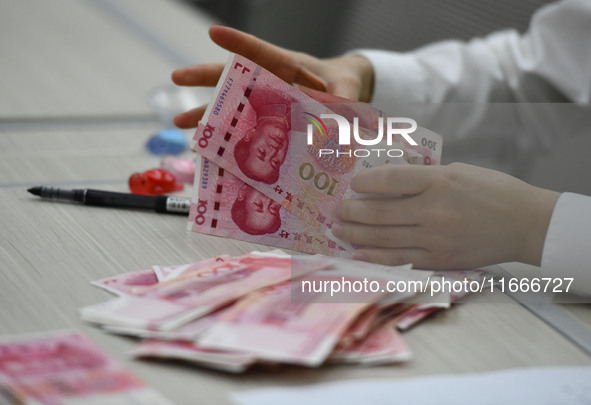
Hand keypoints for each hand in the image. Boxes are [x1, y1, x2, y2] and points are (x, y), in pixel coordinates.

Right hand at [171, 25, 373, 127]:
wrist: (346, 95)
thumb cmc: (345, 85)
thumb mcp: (348, 93)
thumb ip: (344, 105)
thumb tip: (336, 128)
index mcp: (289, 67)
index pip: (261, 52)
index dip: (238, 42)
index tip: (213, 32)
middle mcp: (271, 83)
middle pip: (234, 76)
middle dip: (205, 77)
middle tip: (176, 77)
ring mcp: (267, 102)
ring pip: (232, 105)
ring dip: (206, 113)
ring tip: (179, 122)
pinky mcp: (268, 121)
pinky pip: (244, 128)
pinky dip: (228, 139)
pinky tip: (209, 149)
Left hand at [332, 163, 559, 269]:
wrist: (525, 223)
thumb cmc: (492, 191)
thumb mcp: (458, 171)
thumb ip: (423, 177)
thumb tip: (388, 181)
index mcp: (439, 181)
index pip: (390, 179)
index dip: (366, 181)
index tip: (353, 183)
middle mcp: (433, 210)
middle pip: (380, 211)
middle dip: (352, 210)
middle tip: (335, 209)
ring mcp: (435, 238)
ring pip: (384, 237)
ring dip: (356, 233)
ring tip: (338, 229)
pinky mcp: (439, 259)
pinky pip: (400, 259)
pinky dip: (375, 257)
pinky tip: (358, 253)